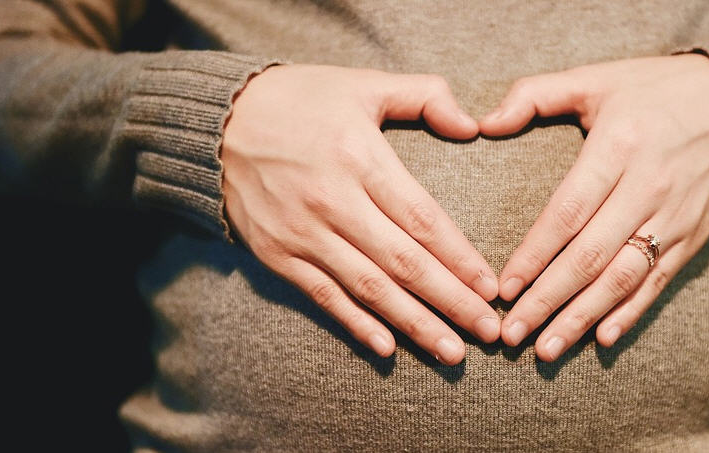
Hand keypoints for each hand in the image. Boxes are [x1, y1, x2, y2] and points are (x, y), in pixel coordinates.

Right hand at [221, 64, 500, 364]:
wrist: (218, 121)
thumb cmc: (301, 99)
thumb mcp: (363, 84)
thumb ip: (424, 95)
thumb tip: (472, 126)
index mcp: (360, 157)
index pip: (422, 219)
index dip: (460, 258)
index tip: (491, 288)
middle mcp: (332, 201)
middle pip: (403, 263)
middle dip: (451, 301)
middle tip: (489, 333)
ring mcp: (302, 233)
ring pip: (369, 288)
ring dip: (414, 324)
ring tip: (452, 351)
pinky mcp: (277, 254)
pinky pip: (323, 296)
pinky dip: (356, 324)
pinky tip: (388, 348)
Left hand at [480, 54, 708, 360]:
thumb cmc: (655, 89)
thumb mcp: (595, 78)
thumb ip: (535, 95)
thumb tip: (483, 123)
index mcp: (618, 146)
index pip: (568, 212)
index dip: (533, 254)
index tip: (503, 288)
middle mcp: (648, 187)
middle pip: (590, 256)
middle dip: (547, 300)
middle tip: (512, 333)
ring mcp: (674, 216)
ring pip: (623, 278)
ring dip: (582, 318)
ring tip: (547, 349)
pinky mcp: (694, 235)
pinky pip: (659, 281)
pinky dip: (631, 313)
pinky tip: (602, 338)